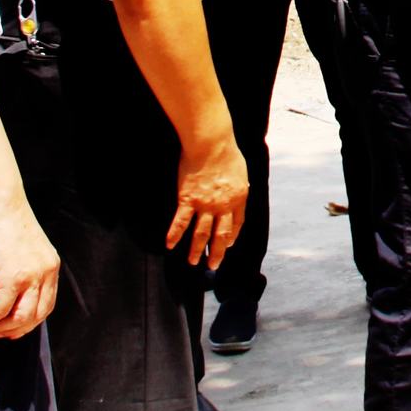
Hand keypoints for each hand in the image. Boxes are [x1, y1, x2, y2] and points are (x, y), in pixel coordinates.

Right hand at [0, 196, 59, 338]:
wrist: (2, 204)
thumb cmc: (8, 223)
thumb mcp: (28, 248)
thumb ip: (28, 268)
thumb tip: (15, 291)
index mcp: (51, 267)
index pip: (46, 306)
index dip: (29, 322)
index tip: (11, 328)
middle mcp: (46, 274)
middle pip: (35, 317)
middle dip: (14, 330)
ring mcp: (31, 277)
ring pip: (19, 318)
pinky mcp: (12, 276)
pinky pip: (0, 309)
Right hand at [169, 138, 249, 268]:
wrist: (210, 144)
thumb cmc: (226, 153)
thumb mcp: (241, 172)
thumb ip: (238, 186)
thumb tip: (240, 191)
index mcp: (238, 199)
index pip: (236, 224)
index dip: (232, 237)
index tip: (228, 245)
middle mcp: (223, 206)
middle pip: (220, 235)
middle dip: (217, 253)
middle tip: (213, 265)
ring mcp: (205, 205)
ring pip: (201, 233)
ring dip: (196, 250)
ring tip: (193, 262)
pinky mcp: (187, 200)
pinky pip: (180, 222)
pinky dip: (175, 235)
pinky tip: (169, 245)